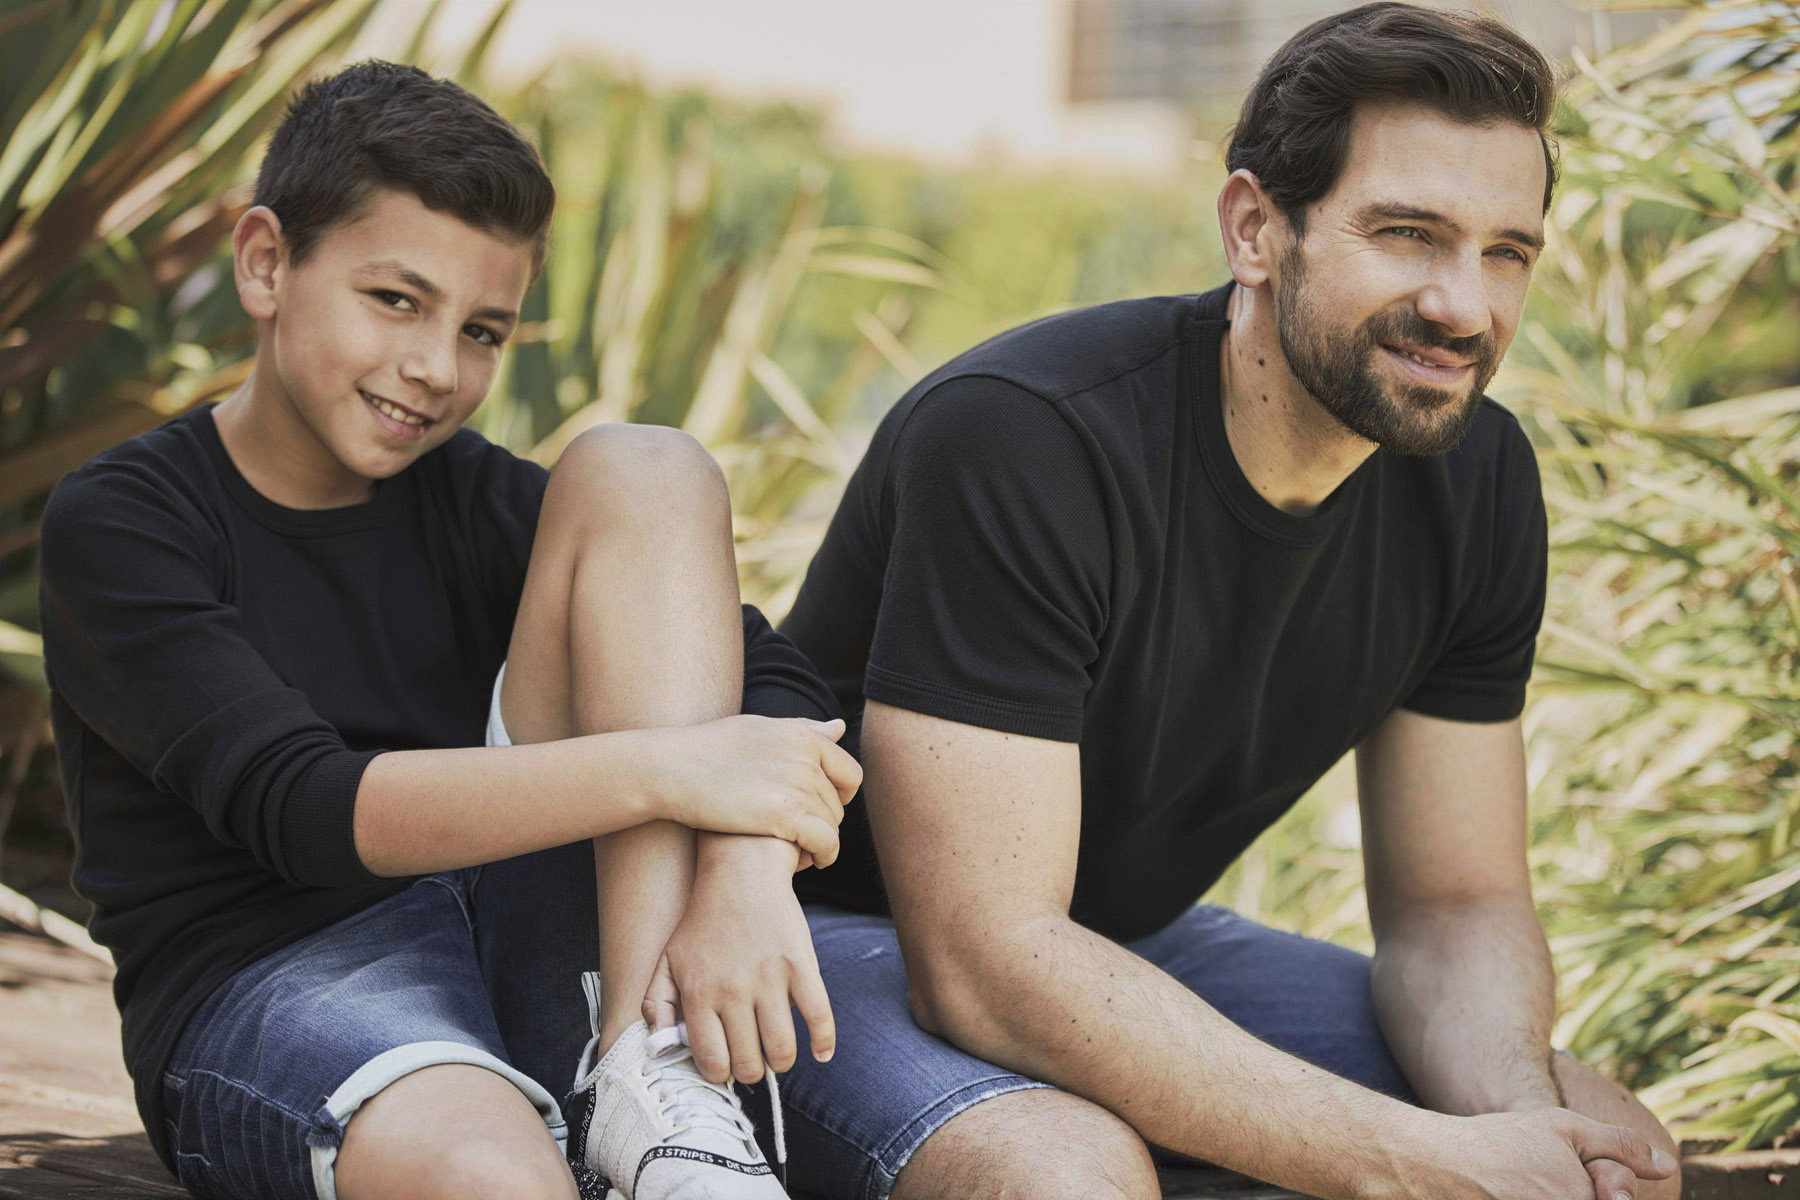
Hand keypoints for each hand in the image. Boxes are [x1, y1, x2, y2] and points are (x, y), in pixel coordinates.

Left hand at [643, 837, 833, 1085]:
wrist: (742, 873)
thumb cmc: (704, 921)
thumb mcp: (667, 960)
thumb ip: (656, 1005)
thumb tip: (662, 1047)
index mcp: (699, 993)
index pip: (712, 1060)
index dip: (720, 1073)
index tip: (725, 1066)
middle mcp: (733, 991)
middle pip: (748, 1062)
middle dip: (750, 1071)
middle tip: (752, 1061)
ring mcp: (770, 979)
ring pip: (782, 1050)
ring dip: (780, 1062)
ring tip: (777, 1055)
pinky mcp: (801, 966)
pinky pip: (819, 1017)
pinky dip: (824, 1043)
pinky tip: (820, 1053)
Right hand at [646, 715, 860, 864]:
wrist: (670, 769)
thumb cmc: (708, 749)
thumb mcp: (759, 730)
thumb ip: (802, 730)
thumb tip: (838, 726)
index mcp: (804, 737)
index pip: (849, 774)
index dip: (841, 797)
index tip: (821, 810)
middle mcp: (807, 758)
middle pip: (838, 804)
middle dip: (824, 822)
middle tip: (801, 836)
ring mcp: (798, 785)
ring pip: (832, 825)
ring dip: (820, 841)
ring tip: (798, 851)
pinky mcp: (787, 814)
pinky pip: (825, 842)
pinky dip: (824, 855)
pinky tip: (811, 862)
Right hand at [1416, 1109, 1675, 1199]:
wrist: (1436, 1165)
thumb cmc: (1503, 1142)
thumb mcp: (1564, 1129)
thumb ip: (1622, 1146)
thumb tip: (1669, 1166)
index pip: (1618, 1197)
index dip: (1608, 1187)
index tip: (1594, 1180)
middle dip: (1579, 1191)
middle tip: (1541, 1178)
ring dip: (1551, 1195)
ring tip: (1525, 1187)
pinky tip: (1515, 1193)